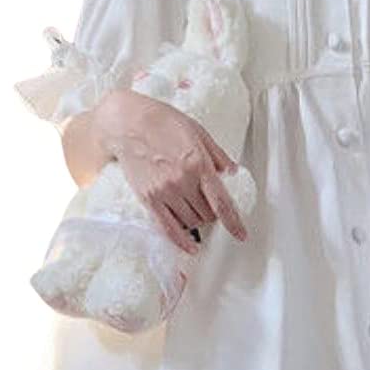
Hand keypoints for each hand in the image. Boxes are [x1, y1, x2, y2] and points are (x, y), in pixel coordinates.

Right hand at [92, 89, 247, 254]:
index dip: (234, 223)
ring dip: (199, 221)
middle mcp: (182, 182)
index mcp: (198, 165)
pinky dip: (182, 241)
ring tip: (197, 212)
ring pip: (191, 222)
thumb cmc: (163, 122)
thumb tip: (233, 173)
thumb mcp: (198, 132)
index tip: (241, 234)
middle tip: (211, 207)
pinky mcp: (148, 199)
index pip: (222, 203)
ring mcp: (164, 192)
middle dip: (214, 214)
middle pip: (207, 214)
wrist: (127, 123)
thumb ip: (218, 155)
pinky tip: (191, 247)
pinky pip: (167, 228)